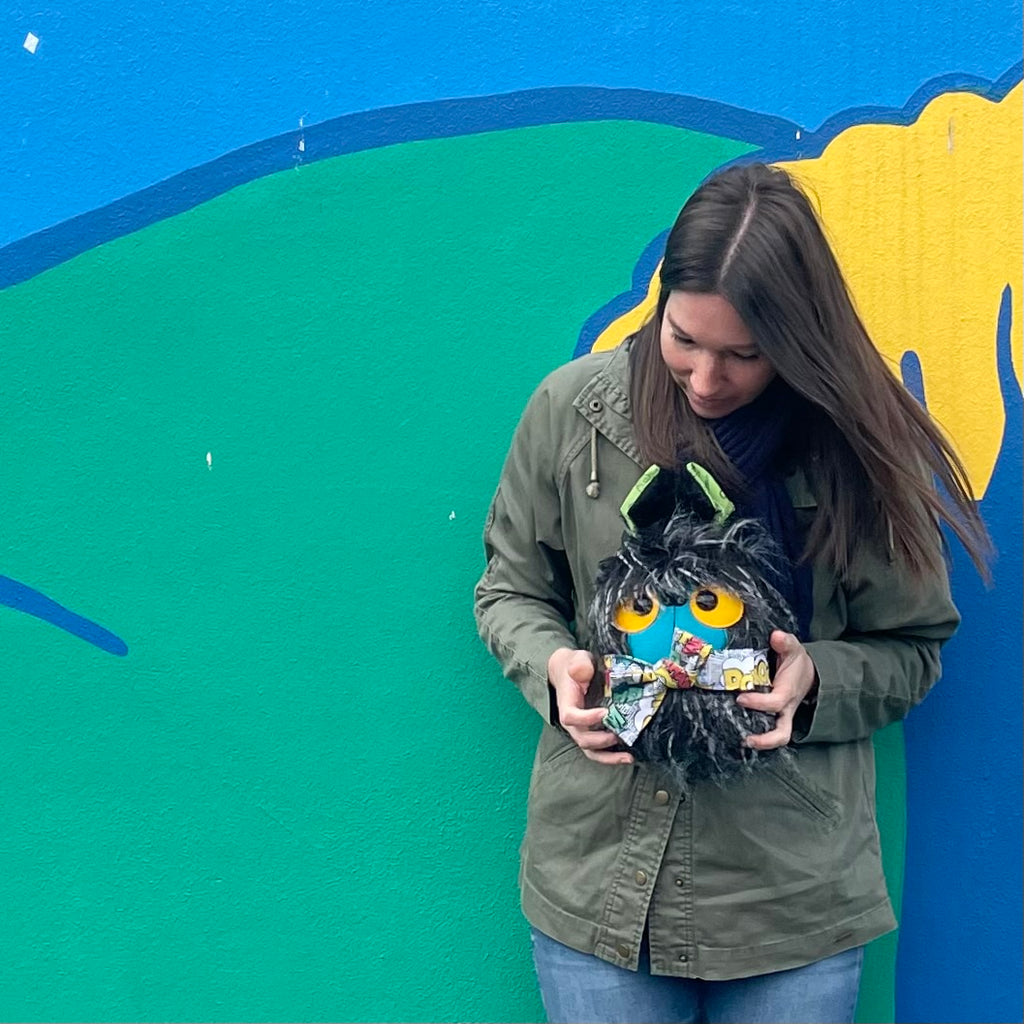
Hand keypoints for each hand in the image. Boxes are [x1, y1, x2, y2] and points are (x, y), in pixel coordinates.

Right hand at [547, 648, 633, 765]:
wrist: (570, 672)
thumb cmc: (575, 666)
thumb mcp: (577, 659)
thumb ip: (579, 665)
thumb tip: (582, 672)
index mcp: (566, 704)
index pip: (570, 717)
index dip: (586, 718)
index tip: (604, 713)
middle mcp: (573, 721)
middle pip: (582, 738)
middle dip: (601, 740)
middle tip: (619, 733)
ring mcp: (582, 729)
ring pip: (591, 750)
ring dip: (609, 756)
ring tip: (628, 756)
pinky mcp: (592, 732)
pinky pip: (598, 751)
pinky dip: (612, 757)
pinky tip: (628, 757)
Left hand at [736, 630, 817, 749]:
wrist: (810, 673)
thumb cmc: (797, 662)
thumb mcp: (793, 648)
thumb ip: (785, 642)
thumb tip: (776, 636)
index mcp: (788, 692)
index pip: (775, 703)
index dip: (758, 703)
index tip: (741, 698)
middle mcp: (786, 708)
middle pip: (782, 733)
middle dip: (766, 740)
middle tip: (746, 739)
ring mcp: (782, 715)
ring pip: (777, 736)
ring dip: (762, 742)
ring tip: (742, 741)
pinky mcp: (776, 717)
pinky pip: (769, 729)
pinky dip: (758, 734)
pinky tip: (739, 732)